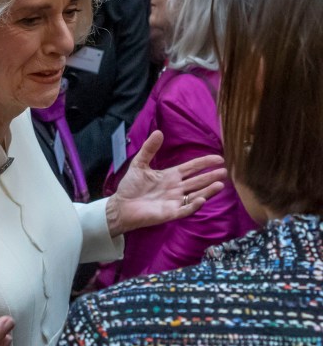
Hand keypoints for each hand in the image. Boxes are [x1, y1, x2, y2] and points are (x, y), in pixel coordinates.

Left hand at [106, 130, 225, 236]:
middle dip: (210, 176)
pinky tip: (201, 199)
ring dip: (208, 191)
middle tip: (224, 172)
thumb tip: (159, 132)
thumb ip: (149, 149)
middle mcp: (176, 188)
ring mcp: (174, 201)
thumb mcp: (139, 164)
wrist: (121, 206)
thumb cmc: (130, 186)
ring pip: (196, 195)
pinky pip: (185, 209)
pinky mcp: (170, 213)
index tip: (218, 158)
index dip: (204, 163)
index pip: (191, 168)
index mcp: (170, 176)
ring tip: (220, 184)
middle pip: (198, 181)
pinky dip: (193, 205)